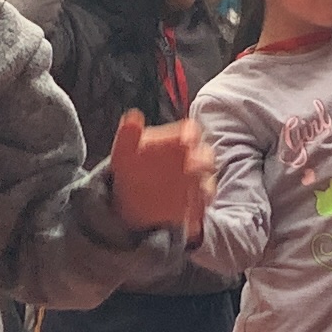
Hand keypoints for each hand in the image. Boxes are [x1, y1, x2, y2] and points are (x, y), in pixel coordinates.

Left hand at [107, 111, 214, 230]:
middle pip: (206, 156)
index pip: (192, 131)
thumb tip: (133, 116)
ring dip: (203, 187)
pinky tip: (187, 215)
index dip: (191, 134)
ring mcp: (194, 183)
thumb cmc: (131, 167)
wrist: (129, 198)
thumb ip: (129, 134)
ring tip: (193, 192)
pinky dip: (196, 211)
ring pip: (207, 183)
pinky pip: (200, 208)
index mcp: (177, 140)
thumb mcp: (124, 151)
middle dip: (202, 162)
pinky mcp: (193, 206)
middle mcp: (191, 160)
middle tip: (192, 167)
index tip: (186, 140)